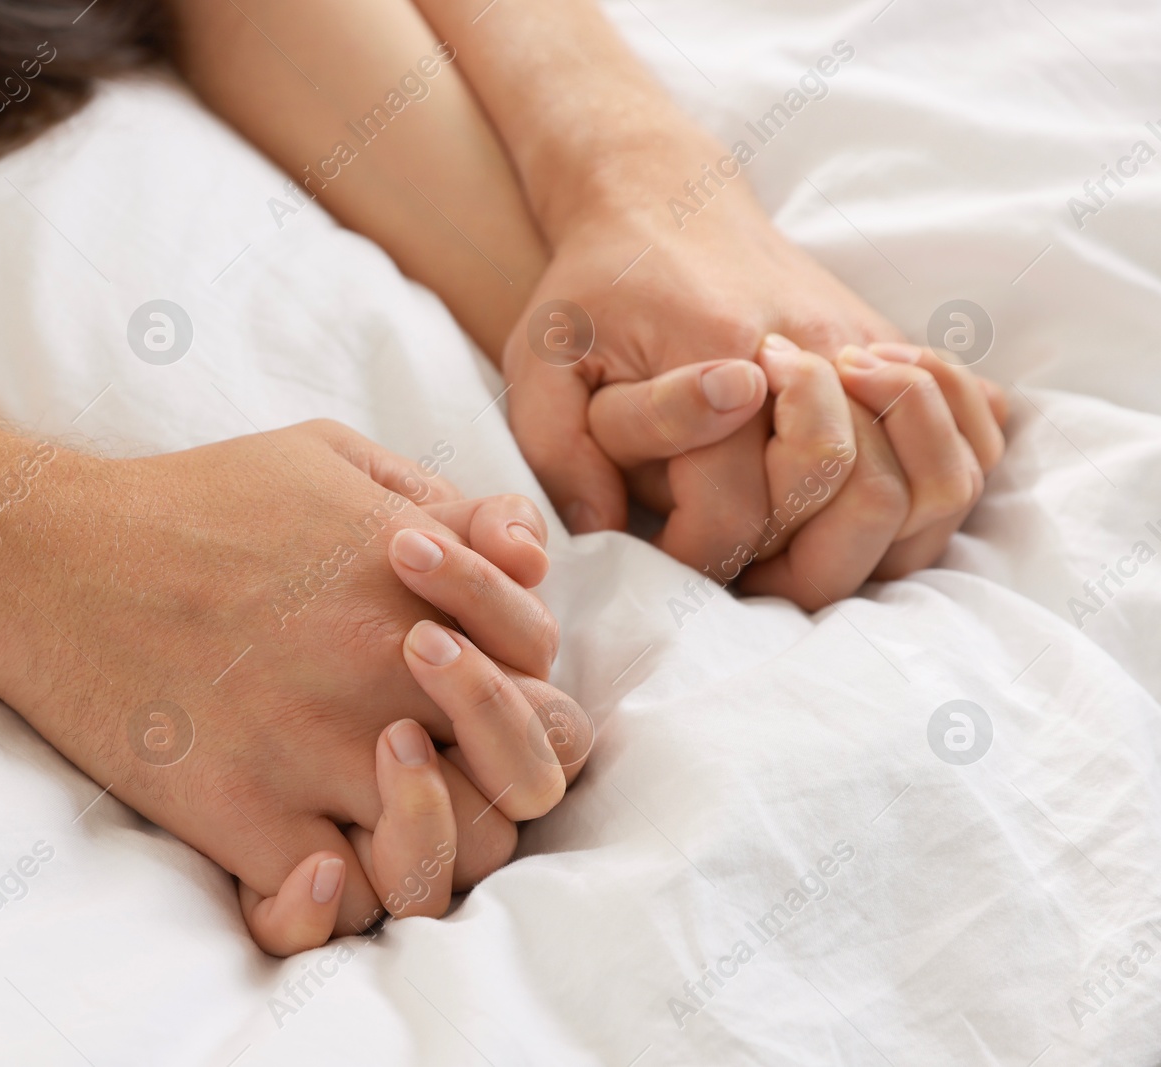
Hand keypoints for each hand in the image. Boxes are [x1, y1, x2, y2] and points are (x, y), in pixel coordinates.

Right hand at [0, 420, 581, 946]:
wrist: (48, 559)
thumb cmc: (195, 503)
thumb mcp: (329, 460)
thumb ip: (443, 502)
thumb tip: (534, 555)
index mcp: (415, 587)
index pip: (543, 676)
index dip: (519, 691)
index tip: (456, 689)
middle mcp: (382, 673)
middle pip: (524, 780)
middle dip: (501, 781)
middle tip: (440, 768)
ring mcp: (314, 750)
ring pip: (446, 857)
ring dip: (430, 848)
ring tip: (376, 816)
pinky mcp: (240, 815)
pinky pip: (339, 905)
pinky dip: (338, 898)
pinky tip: (309, 854)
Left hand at [502, 120, 1003, 594]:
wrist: (661, 199)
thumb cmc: (593, 291)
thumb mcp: (539, 360)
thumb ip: (558, 450)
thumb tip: (609, 528)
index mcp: (717, 362)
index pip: (739, 517)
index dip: (700, 559)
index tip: (668, 552)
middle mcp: (813, 355)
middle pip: (860, 506)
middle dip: (803, 567)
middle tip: (749, 562)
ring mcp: (869, 347)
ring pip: (937, 483)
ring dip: (882, 536)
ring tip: (808, 533)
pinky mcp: (897, 346)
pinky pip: (977, 434)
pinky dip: (950, 477)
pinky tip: (876, 490)